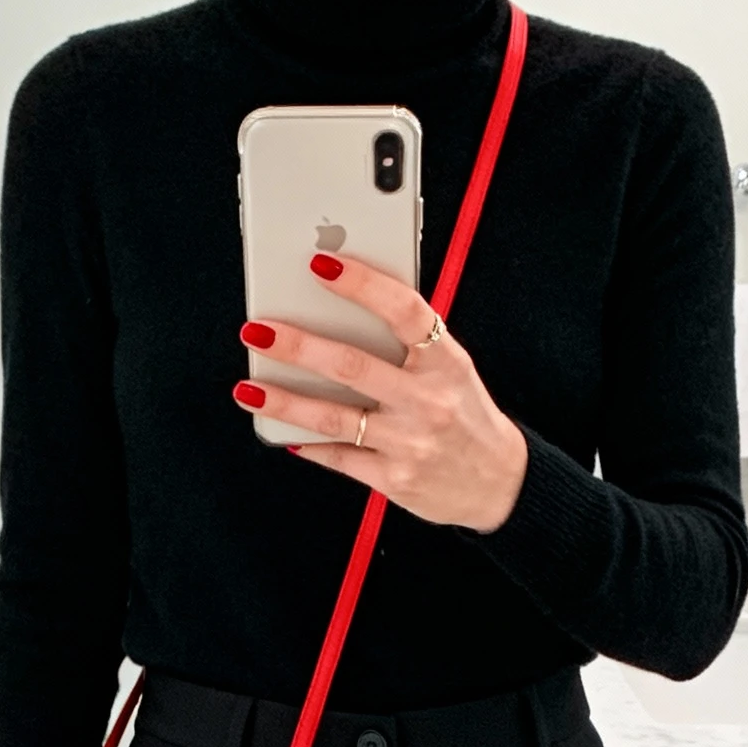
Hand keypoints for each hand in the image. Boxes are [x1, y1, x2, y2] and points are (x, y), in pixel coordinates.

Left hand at [235, 252, 527, 532]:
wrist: (499, 483)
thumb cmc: (464, 414)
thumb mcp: (451, 367)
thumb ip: (408, 342)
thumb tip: (339, 311)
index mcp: (445, 360)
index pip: (404, 310)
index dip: (362, 284)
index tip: (321, 264)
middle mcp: (428, 400)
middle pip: (353, 366)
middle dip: (298, 346)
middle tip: (258, 329)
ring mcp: (410, 443)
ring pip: (335, 418)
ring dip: (285, 402)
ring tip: (248, 388)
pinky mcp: (394, 480)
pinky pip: (340, 458)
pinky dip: (307, 442)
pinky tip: (280, 430)